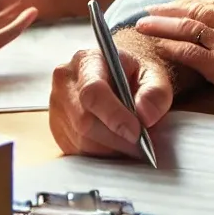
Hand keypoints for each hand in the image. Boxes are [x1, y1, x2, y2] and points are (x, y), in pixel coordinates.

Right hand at [49, 32, 174, 156]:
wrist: (117, 73)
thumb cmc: (133, 71)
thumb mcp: (153, 72)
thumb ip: (155, 91)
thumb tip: (146, 116)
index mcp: (87, 61)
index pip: (93, 91)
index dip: (114, 116)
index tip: (137, 132)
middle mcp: (65, 83)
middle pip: (85, 122)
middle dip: (117, 138)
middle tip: (142, 143)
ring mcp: (57, 108)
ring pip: (82, 141)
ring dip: (111, 148)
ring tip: (132, 142)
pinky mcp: (58, 130)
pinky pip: (78, 152)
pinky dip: (101, 154)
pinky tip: (117, 143)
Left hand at [135, 0, 213, 119]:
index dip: (193, 1)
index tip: (179, 2)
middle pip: (197, 9)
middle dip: (171, 8)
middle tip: (152, 8)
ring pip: (188, 26)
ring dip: (163, 24)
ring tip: (144, 23)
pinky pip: (191, 52)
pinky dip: (173, 47)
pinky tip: (160, 47)